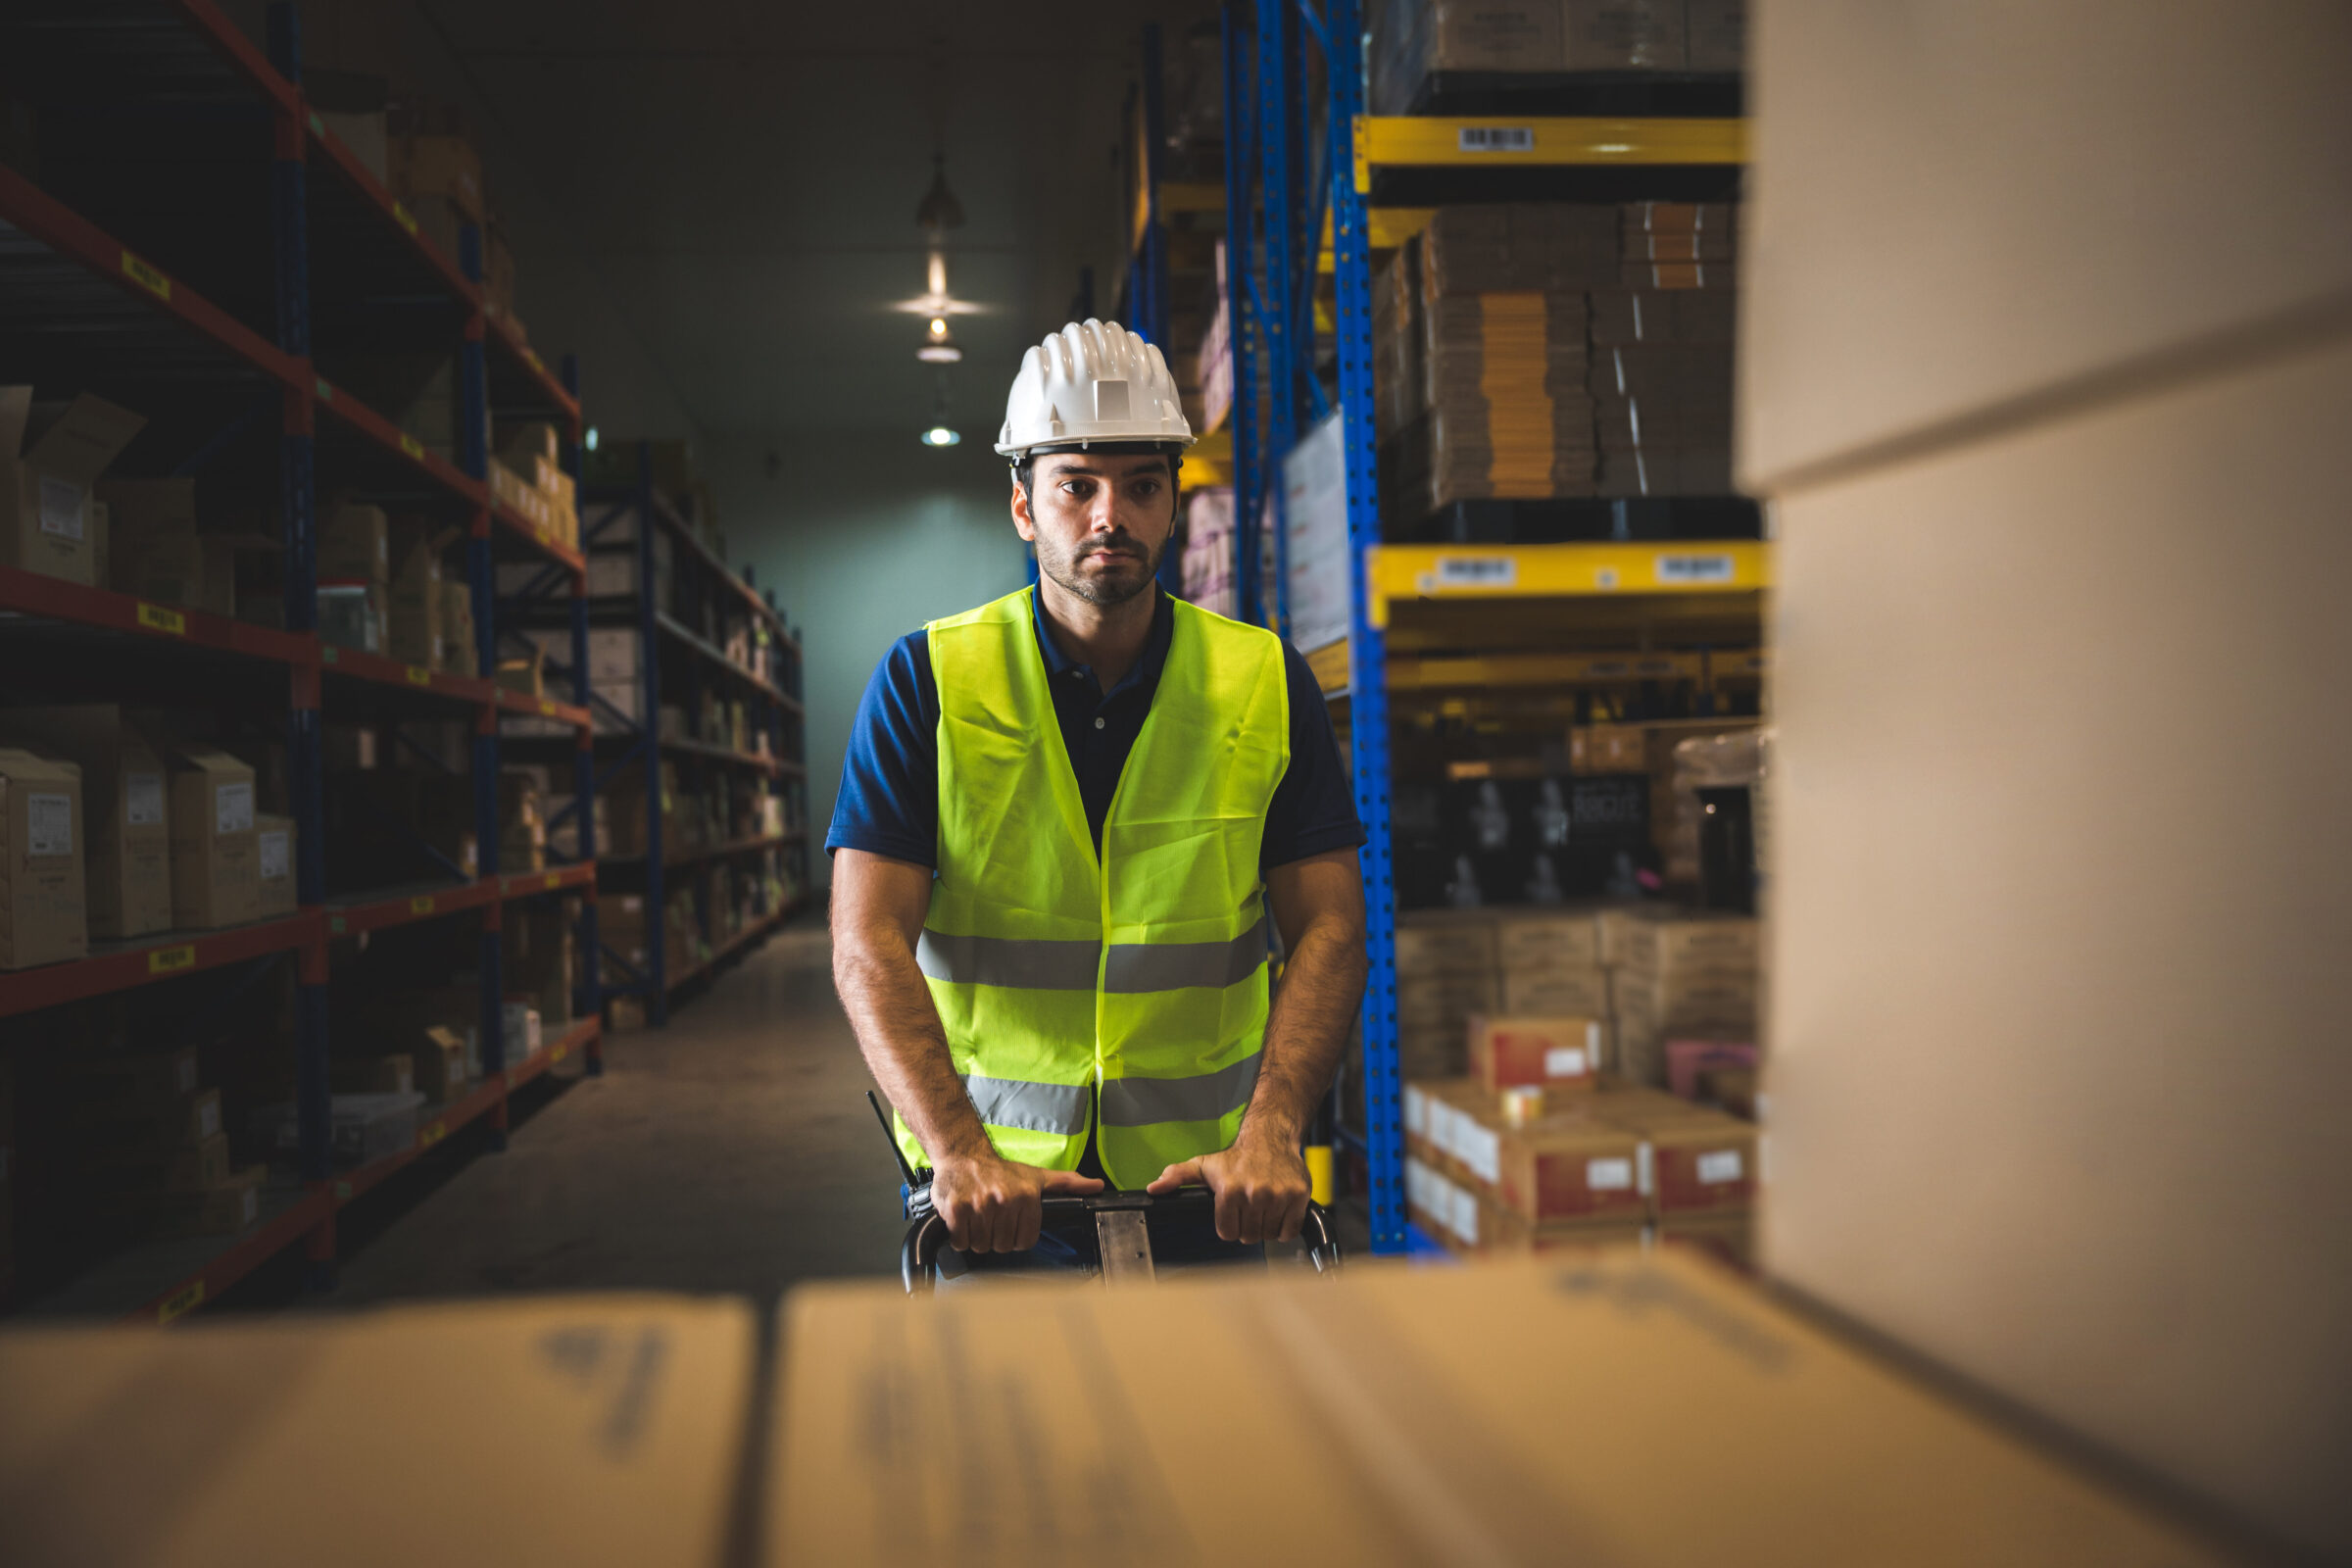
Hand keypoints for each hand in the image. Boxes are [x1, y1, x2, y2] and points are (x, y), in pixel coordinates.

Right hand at [930, 1154, 1102, 1253]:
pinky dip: (959, 1236)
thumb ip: (1069, 1183)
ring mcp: (979, 1205)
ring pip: (981, 1246)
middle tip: (991, 1219)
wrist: (964, 1154)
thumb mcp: (1038, 1176)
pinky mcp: (956, 1209)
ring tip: (978, 1217)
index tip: (1010, 1224)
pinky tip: (964, 1219)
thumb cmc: (1001, 1170)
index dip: (1016, 1237)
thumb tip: (1097, 1186)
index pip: (1025, 1241)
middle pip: (1002, 1246)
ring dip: (977, 1238)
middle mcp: (1004, 1201)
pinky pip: (960, 1241)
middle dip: (996, 1237)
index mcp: (1027, 1197)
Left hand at [1147, 1133, 1310, 1244]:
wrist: (1271, 1137)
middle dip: (1247, 1226)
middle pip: (1248, 1236)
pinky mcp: (1299, 1196)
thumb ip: (1177, 1177)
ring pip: (1269, 1235)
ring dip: (1266, 1227)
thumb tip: (1155, 1188)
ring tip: (1263, 1207)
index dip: (1229, 1225)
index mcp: (1229, 1190)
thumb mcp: (1203, 1165)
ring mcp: (1278, 1195)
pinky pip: (1290, 1231)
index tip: (1233, 1212)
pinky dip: (1285, 1228)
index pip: (1228, 1233)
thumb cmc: (1236, 1157)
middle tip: (1249, 1209)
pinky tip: (1279, 1211)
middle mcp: (1254, 1193)